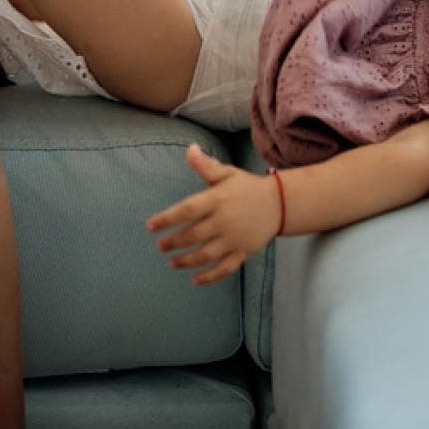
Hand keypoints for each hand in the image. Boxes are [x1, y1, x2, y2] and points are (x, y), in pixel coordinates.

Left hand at [145, 143, 280, 285]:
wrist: (279, 203)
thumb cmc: (246, 187)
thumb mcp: (227, 173)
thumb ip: (206, 166)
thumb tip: (190, 149)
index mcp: (217, 199)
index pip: (187, 210)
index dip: (166, 219)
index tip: (150, 226)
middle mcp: (224, 220)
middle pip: (193, 235)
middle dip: (173, 242)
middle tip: (160, 247)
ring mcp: (234, 239)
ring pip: (206, 255)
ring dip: (186, 261)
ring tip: (172, 262)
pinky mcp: (243, 252)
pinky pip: (225, 269)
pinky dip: (210, 277)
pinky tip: (195, 280)